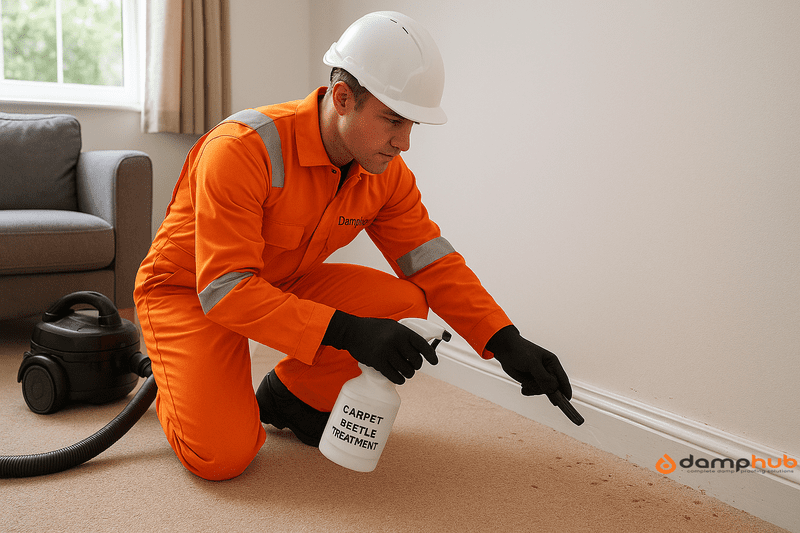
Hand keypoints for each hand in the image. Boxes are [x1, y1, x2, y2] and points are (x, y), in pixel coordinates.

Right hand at [322, 311, 437, 384]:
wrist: (352, 331)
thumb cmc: (373, 328)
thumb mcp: (392, 326)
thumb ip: (404, 335)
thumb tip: (419, 348)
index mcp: (401, 331)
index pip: (421, 345)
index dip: (430, 354)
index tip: (434, 362)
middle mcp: (395, 341)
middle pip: (415, 360)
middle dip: (416, 366)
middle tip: (413, 367)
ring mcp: (386, 352)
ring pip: (406, 370)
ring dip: (408, 374)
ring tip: (406, 373)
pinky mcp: (377, 362)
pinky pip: (394, 376)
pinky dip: (399, 380)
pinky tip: (399, 379)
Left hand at [486, 326, 571, 400]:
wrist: (505, 350)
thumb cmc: (520, 352)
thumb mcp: (533, 363)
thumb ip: (543, 377)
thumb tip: (553, 389)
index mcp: (552, 363)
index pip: (562, 379)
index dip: (566, 390)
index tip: (567, 401)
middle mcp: (548, 371)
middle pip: (552, 388)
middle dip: (543, 389)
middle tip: (533, 384)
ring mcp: (539, 377)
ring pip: (542, 391)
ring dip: (534, 389)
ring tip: (525, 383)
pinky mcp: (531, 381)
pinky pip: (533, 391)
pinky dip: (528, 391)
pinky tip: (523, 386)